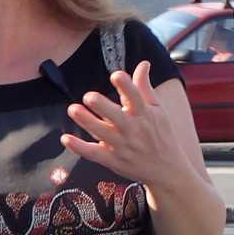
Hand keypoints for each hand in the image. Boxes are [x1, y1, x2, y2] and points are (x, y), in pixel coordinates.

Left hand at [61, 61, 188, 187]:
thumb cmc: (161, 135)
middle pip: (116, 116)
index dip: (126, 86)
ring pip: (102, 133)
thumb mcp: (158, 110)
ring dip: (87, 122)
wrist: (167, 171)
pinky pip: (94, 154)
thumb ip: (145, 87)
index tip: (116, 75)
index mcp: (145, 114)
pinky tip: (66, 138)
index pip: (136, 97)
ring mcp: (122, 146)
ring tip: (73, 109)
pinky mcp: (113, 160)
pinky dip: (79, 147)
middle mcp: (133, 129)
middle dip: (103, 106)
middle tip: (89, 96)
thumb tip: (143, 63)